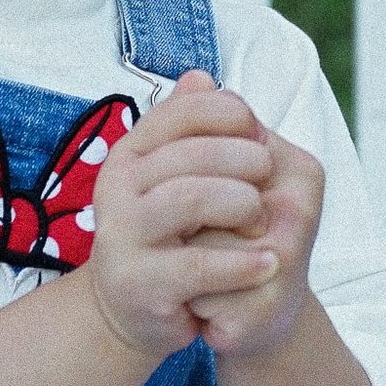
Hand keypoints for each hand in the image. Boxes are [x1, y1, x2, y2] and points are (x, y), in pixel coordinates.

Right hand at [82, 72, 321, 366]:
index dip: (230, 115)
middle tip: (269, 181)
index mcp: (130, 152)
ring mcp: (122, 235)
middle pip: (192, 154)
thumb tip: (201, 76)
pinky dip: (242, 262)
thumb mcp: (178, 176)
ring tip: (264, 222)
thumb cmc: (170, 234)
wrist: (136, 309)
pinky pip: (197, 264)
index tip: (260, 134)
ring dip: (242, 205)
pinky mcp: (138, 283)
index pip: (181, 112)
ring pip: (190, 199)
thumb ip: (193, 130)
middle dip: (245, 162)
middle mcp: (117, 187)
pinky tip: (268, 262)